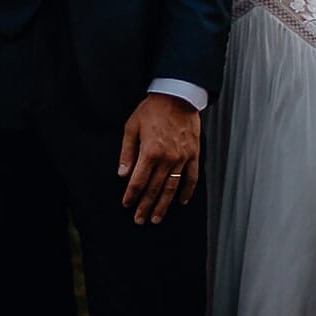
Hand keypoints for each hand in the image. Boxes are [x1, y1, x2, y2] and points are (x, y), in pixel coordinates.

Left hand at [118, 92, 200, 223]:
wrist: (178, 95)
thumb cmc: (152, 109)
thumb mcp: (132, 127)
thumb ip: (127, 152)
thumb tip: (122, 174)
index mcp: (150, 152)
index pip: (138, 182)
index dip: (131, 195)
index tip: (127, 204)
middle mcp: (167, 159)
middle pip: (154, 189)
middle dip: (145, 206)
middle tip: (140, 220)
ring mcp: (182, 158)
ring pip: (172, 188)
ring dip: (163, 205)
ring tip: (157, 218)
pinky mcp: (194, 154)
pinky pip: (192, 178)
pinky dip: (187, 192)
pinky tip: (182, 202)